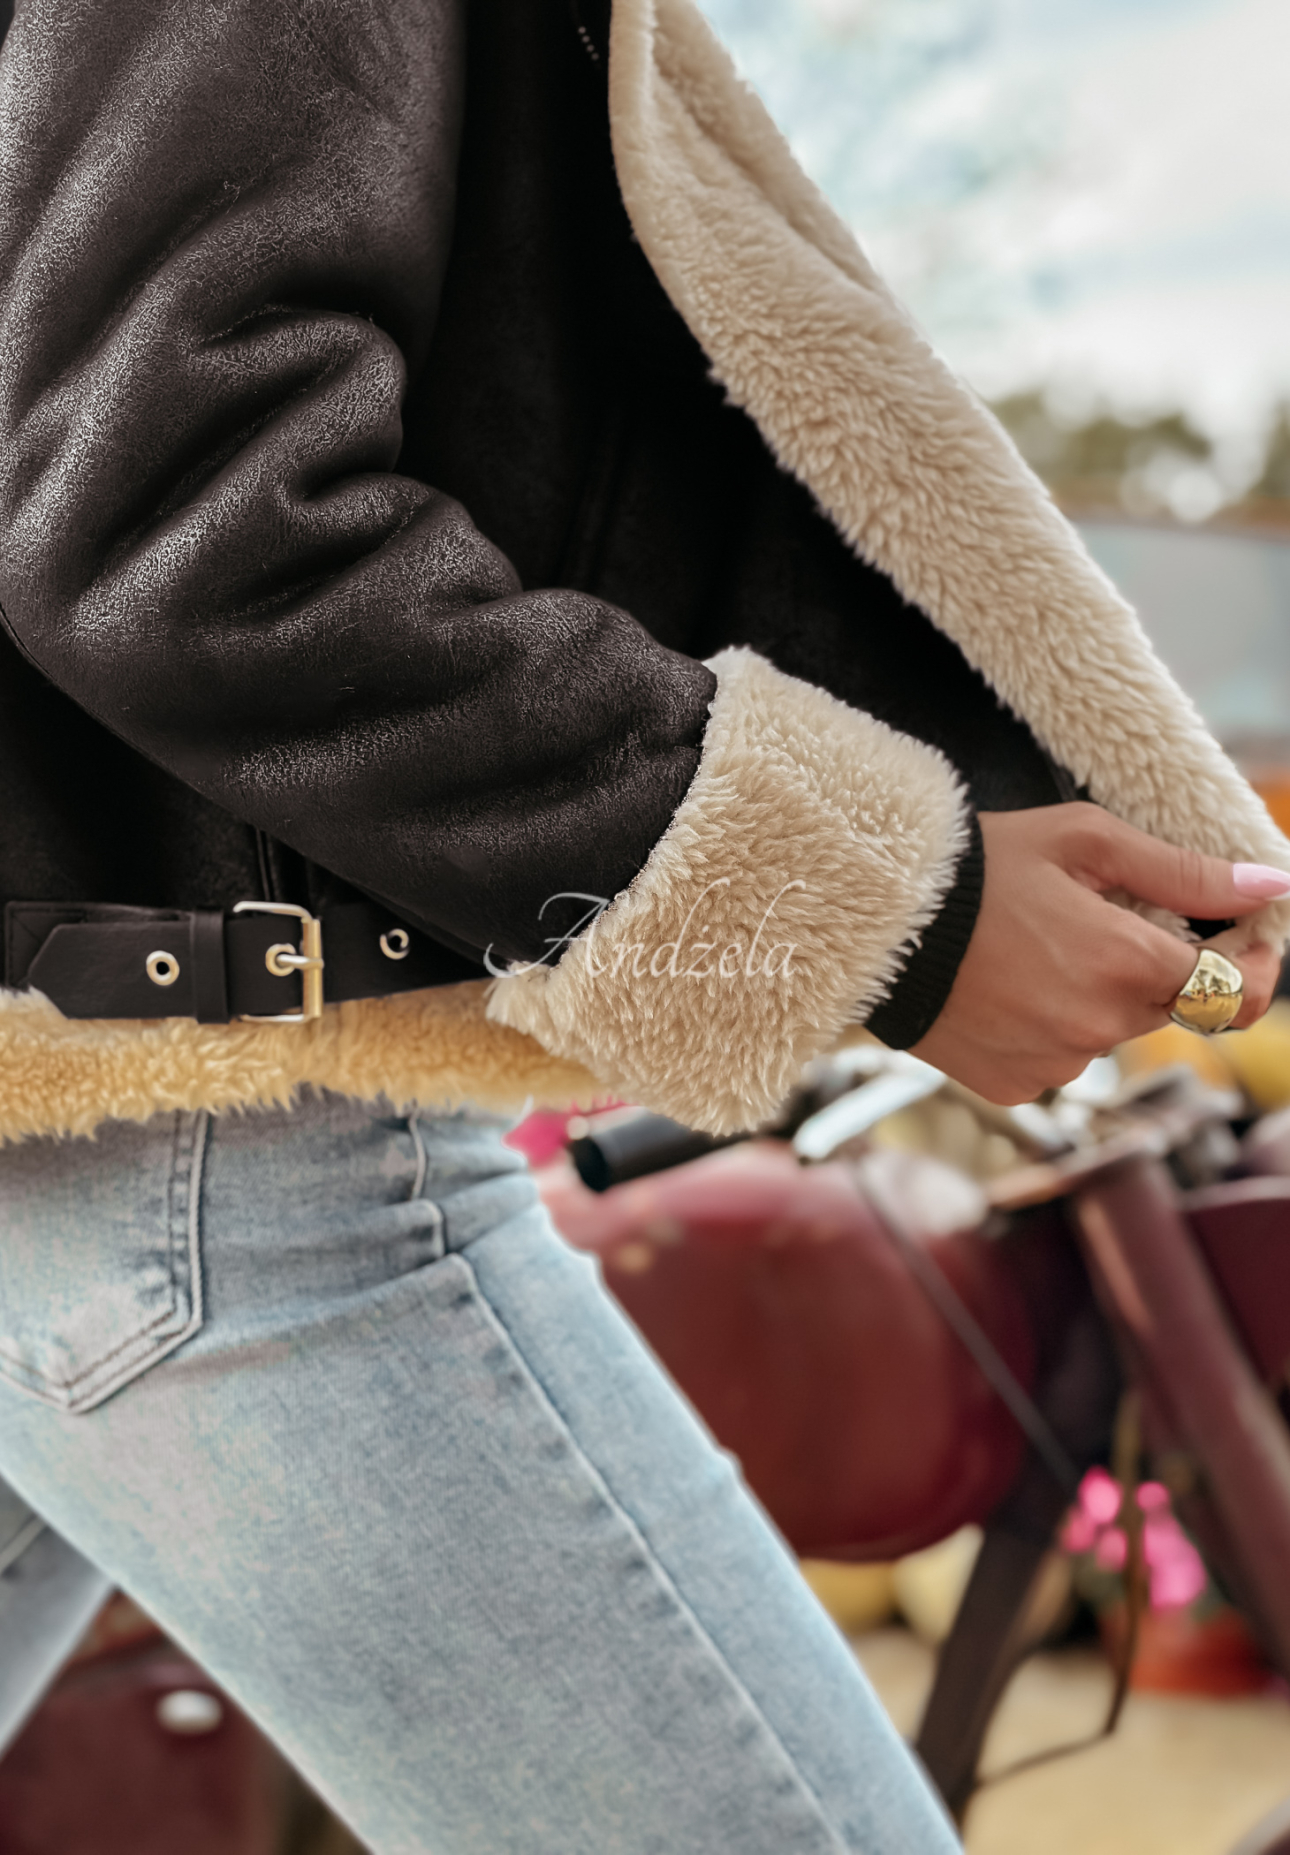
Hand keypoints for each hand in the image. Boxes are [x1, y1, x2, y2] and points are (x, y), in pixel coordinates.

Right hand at [912, 803, 1286, 1103]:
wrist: (873, 920)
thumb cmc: (978, 866)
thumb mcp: (1083, 841)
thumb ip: (1183, 870)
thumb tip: (1270, 885)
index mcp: (1127, 963)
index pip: (1233, 991)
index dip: (1253, 965)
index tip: (1242, 937)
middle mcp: (1099, 1027)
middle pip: (1169, 1007)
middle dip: (1157, 966)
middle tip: (1105, 915)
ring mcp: (1055, 1065)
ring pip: (1112, 1031)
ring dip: (1098, 994)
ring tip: (1036, 946)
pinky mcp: (1015, 1086)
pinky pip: (1061, 1057)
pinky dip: (1050, 1024)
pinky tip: (1007, 985)